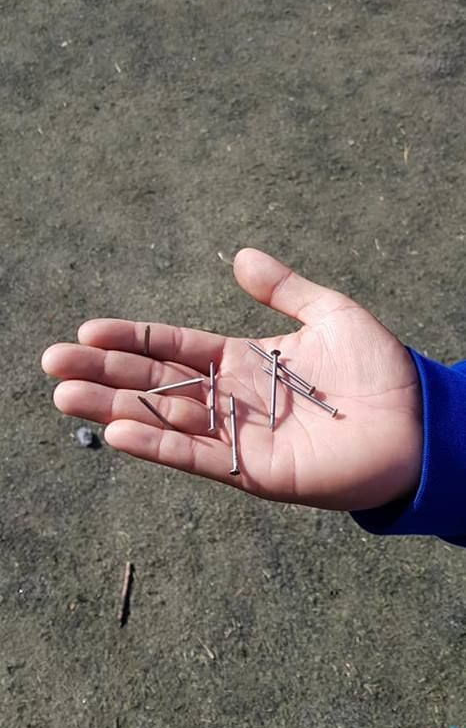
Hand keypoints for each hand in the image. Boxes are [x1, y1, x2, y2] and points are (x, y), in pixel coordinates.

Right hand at [41, 248, 421, 510]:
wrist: (418, 421)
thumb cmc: (378, 368)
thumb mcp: (330, 312)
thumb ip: (284, 288)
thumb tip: (239, 256)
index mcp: (243, 361)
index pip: (173, 347)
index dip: (132, 338)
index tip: (87, 330)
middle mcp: (232, 399)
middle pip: (155, 383)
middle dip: (104, 373)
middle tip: (52, 363)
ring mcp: (239, 437)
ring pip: (164, 419)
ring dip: (113, 409)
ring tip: (64, 397)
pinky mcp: (254, 472)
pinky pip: (198, 455)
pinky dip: (158, 444)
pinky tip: (118, 431)